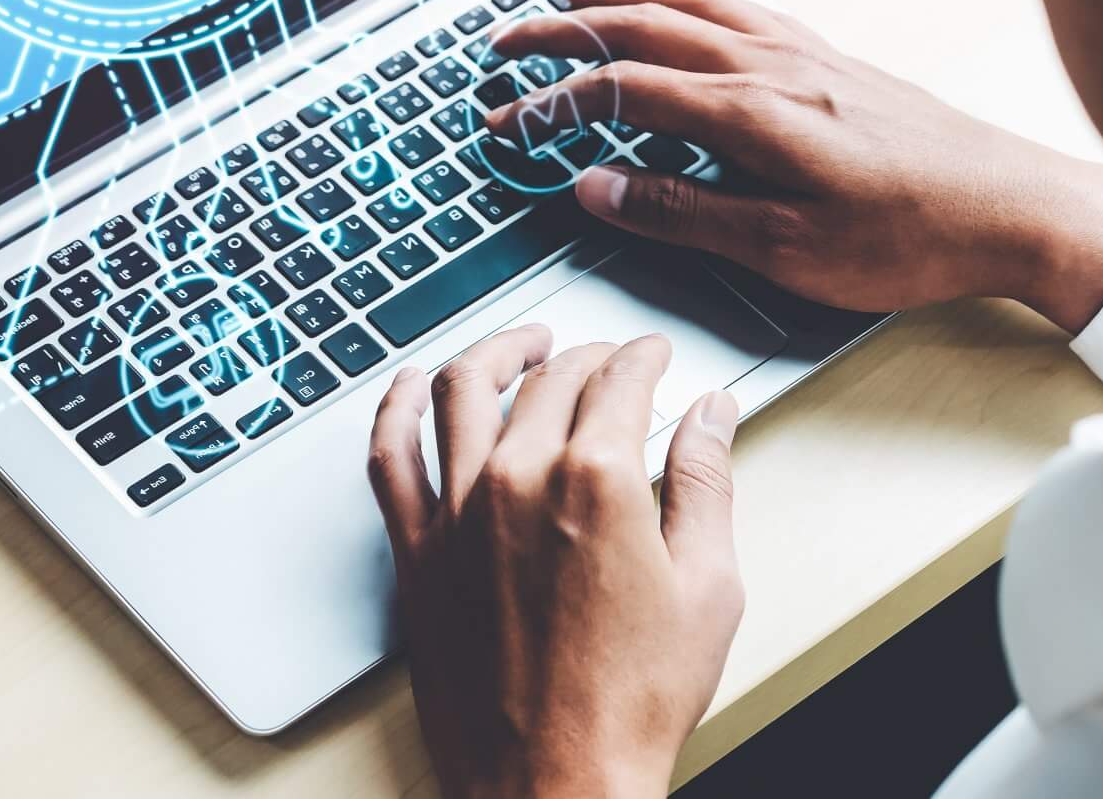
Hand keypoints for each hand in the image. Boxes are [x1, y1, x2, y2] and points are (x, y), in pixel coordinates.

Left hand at [369, 327, 742, 798]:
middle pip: (550, 378)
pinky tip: (414, 387)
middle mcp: (518, 481)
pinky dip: (398, 406)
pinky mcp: (416, 553)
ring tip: (522, 347)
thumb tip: (712, 416)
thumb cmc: (630, 704)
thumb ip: (707, 484)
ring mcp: (457, 513)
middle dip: (587, 355)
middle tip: (608, 361)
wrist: (554, 785)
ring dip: (498, 352)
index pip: (620, 378)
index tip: (653, 356)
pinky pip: (390, 455)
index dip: (644, 356)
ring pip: (462, 390)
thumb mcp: (708, 589)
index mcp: (597, 481)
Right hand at [489, 0, 1102, 329]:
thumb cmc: (912, 239)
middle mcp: (772, 65)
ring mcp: (805, 53)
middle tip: (508, 39)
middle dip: (566, 28)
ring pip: (693, 3)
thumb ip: (684, 215)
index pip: (623, 90)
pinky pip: (739, 5)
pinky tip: (685, 3)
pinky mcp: (834, 57)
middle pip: (645, 27)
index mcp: (750, 113)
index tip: (506, 124)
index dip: (553, 105)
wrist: (1016, 205)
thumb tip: (598, 187)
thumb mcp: (787, 252)